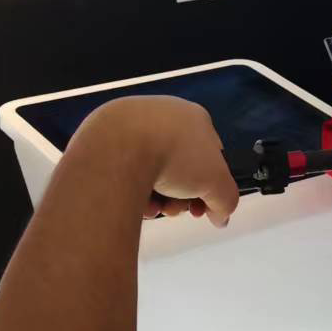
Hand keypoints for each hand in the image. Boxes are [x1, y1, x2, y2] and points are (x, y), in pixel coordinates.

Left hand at [82, 96, 239, 226]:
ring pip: (151, 167)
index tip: (201, 209)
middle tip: (174, 211)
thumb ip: (226, 201)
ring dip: (157, 194)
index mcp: (195, 117)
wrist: (119, 146)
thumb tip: (221, 216)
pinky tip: (131, 199)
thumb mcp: (217, 183)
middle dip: (181, 195)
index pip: (210, 156)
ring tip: (151, 209)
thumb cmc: (176, 157)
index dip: (209, 187)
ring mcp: (132, 122)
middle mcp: (164, 114)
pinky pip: (125, 165)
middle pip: (179, 165)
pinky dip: (131, 184)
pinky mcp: (105, 134)